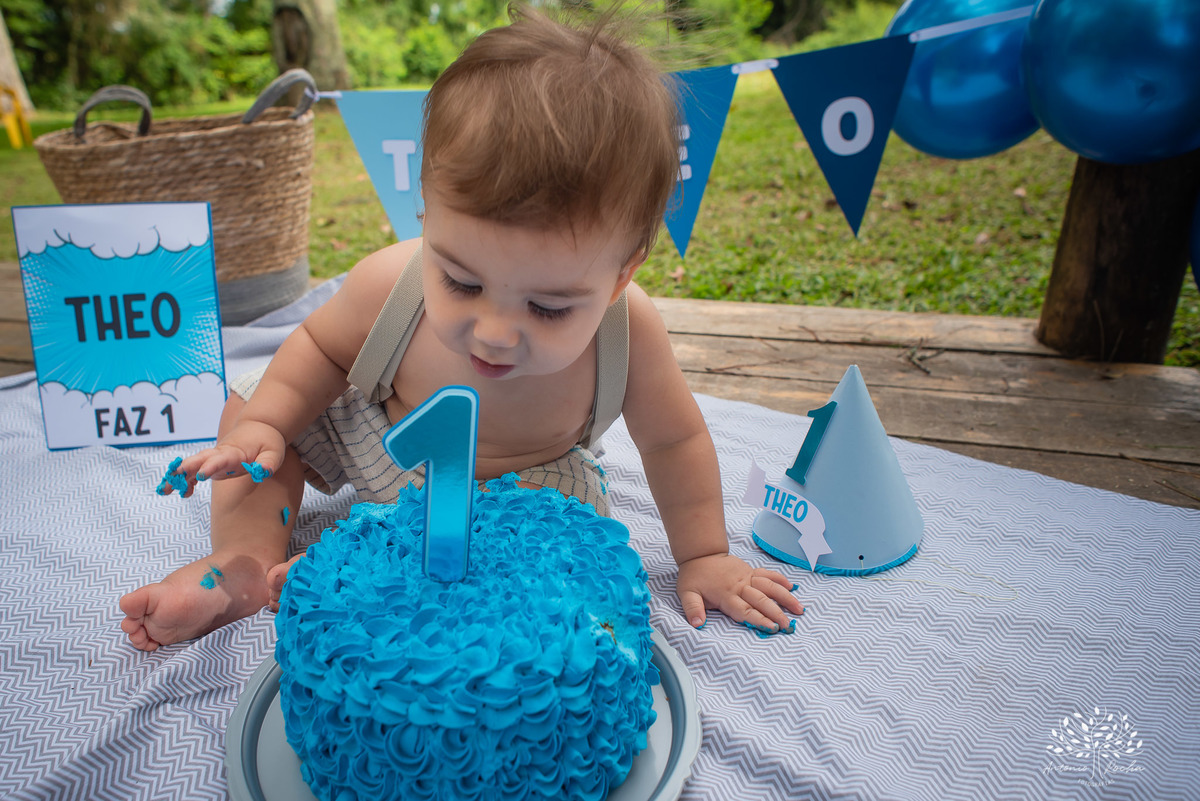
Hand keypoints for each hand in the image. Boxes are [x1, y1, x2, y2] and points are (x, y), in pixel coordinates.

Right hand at [157, 420, 286, 497]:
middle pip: (199, 460)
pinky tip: (182, 492)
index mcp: (234, 452)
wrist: (259, 427)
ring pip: (193, 465)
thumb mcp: (274, 452)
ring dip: (178, 476)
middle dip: (185, 470)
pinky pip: (196, 471)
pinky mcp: (213, 463)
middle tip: (172, 479)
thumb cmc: (267, 441)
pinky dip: (187, 479)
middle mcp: (220, 454)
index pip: (220, 459)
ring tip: (164, 490)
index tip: (201, 475)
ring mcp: (214, 459)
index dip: (210, 466)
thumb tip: (263, 472)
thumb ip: (268, 463)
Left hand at [676, 553, 803, 632]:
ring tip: (799, 608)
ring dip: (785, 597)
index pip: (745, 610)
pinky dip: (780, 579)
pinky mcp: (750, 571)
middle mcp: (740, 586)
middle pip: (762, 600)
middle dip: (776, 613)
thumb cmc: (694, 576)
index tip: (772, 628)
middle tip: (789, 625)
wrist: (700, 553)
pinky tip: (792, 587)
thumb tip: (697, 624)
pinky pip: (768, 574)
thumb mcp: (686, 593)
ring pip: (770, 586)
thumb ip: (692, 609)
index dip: (759, 619)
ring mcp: (747, 577)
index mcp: (726, 595)